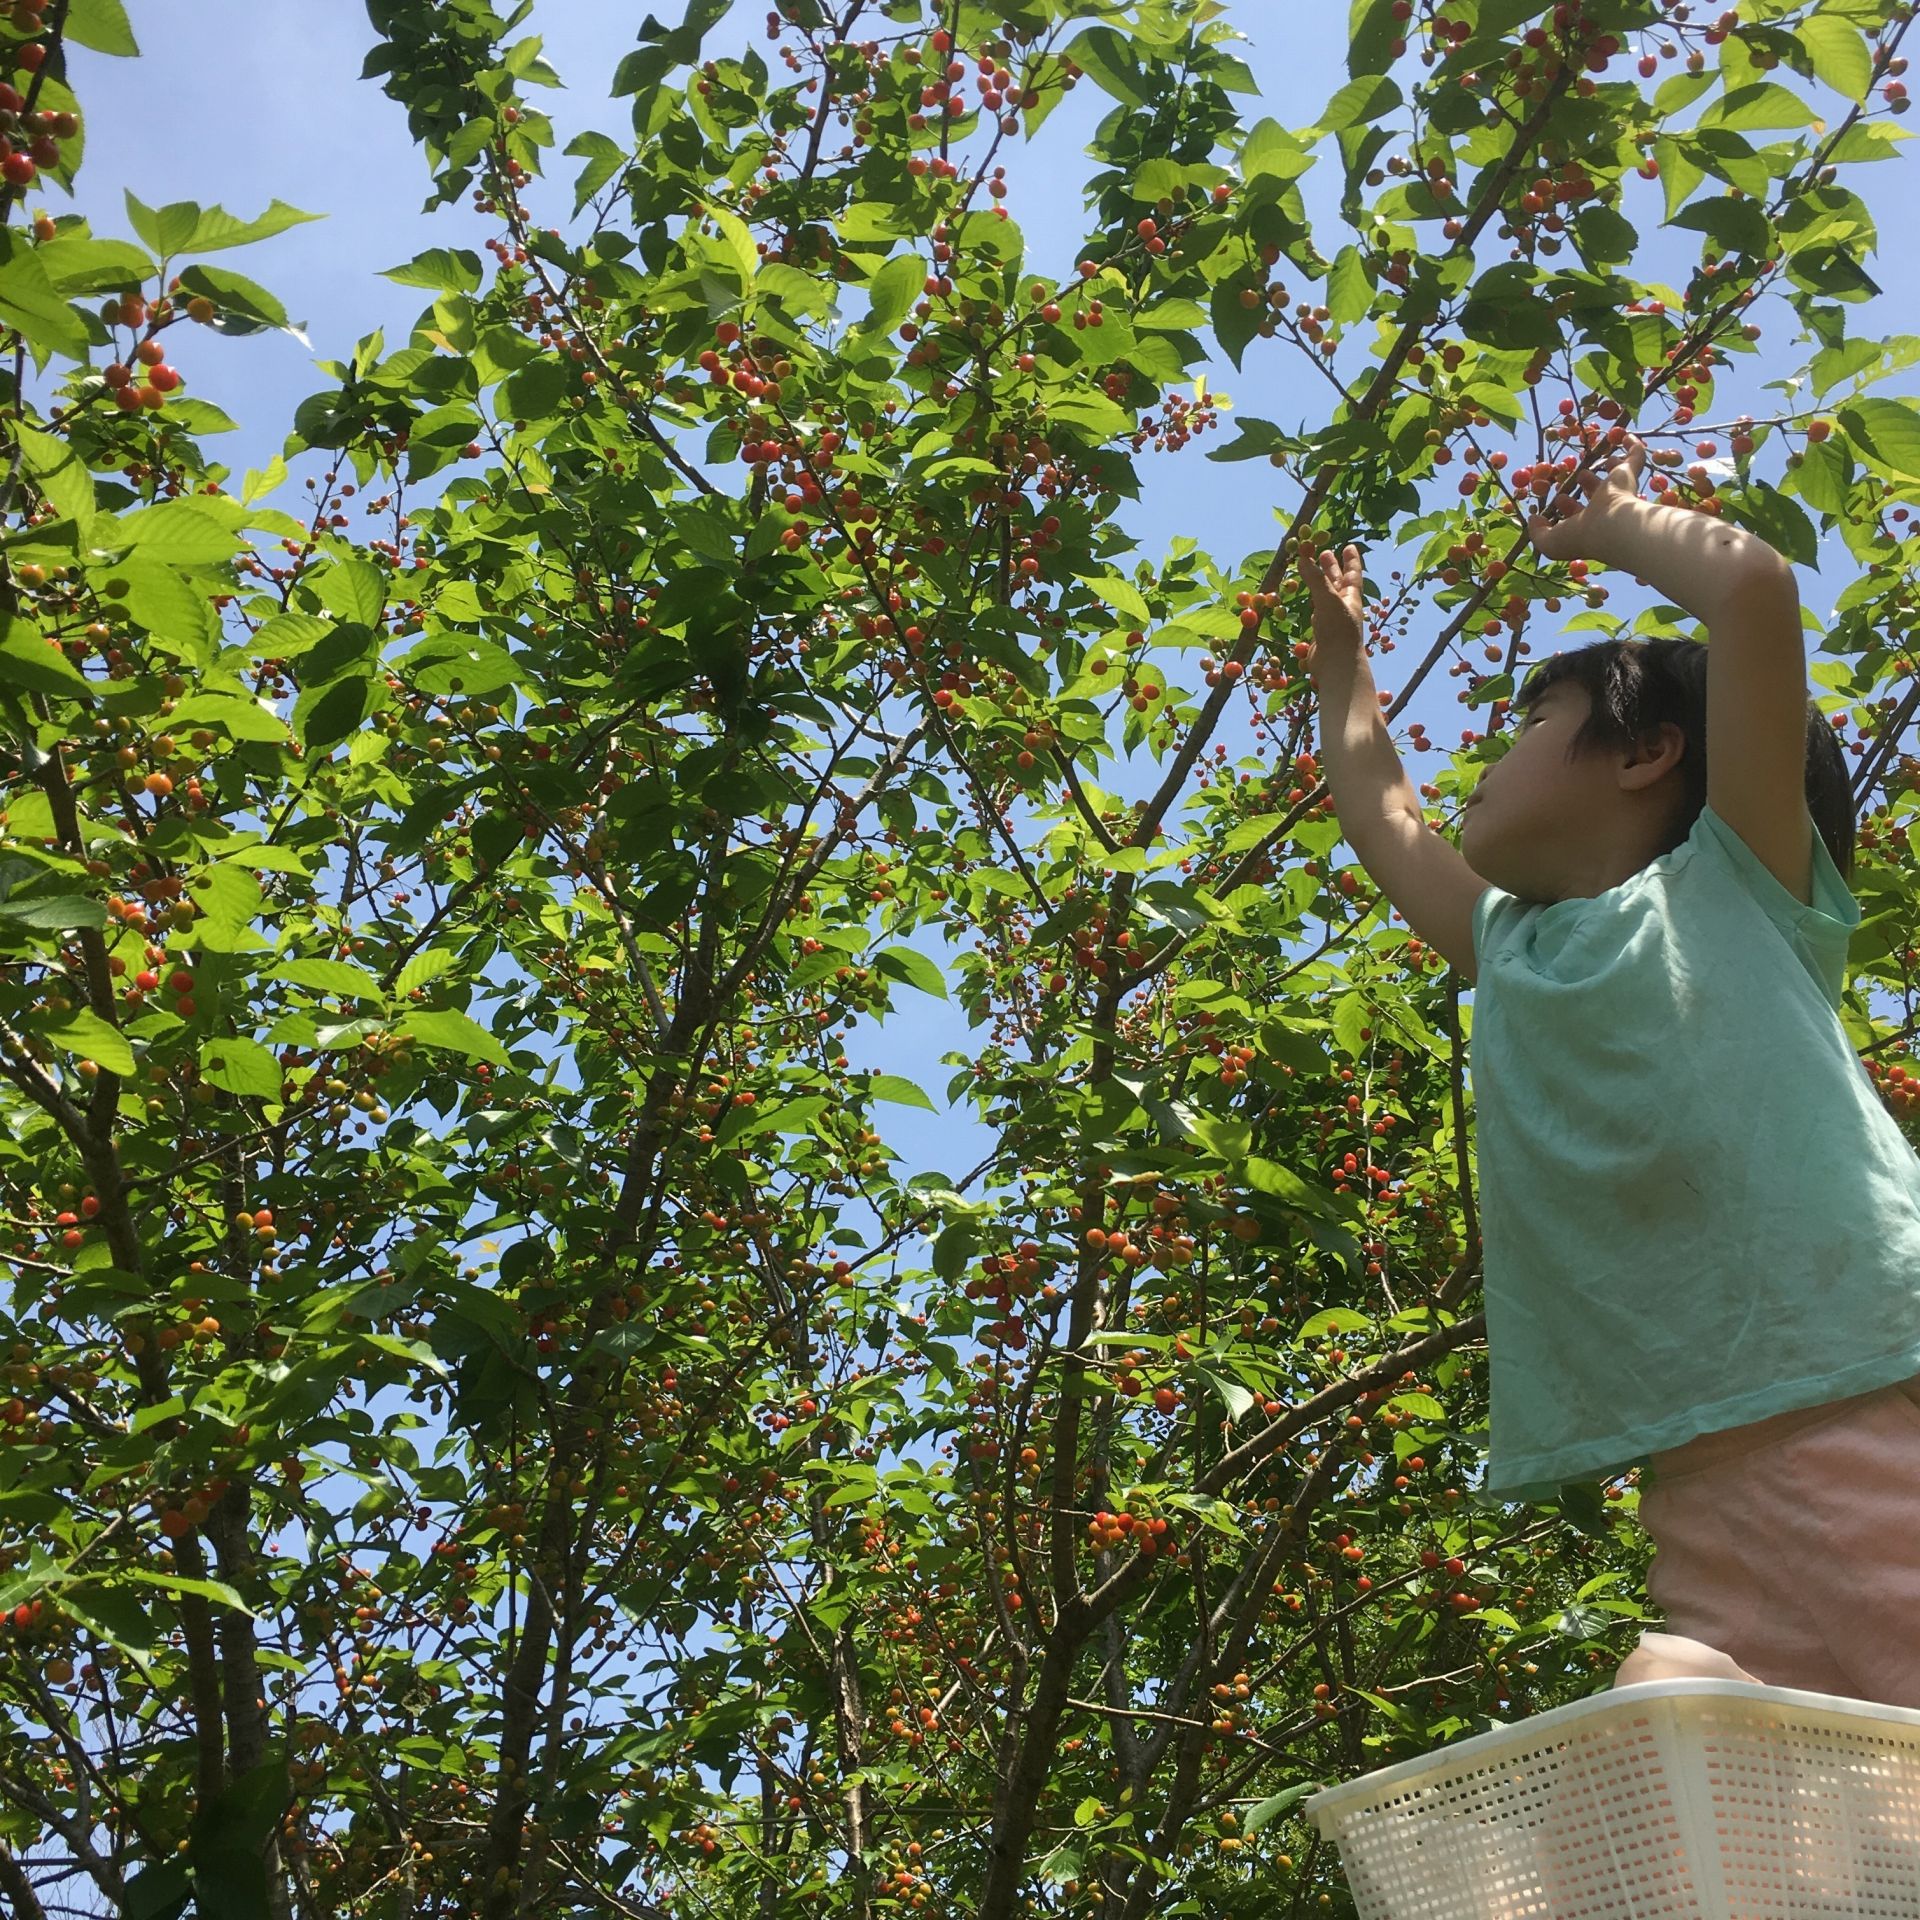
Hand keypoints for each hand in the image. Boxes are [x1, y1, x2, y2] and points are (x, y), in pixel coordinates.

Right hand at [1303, 539, 1366, 674]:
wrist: (1336, 664)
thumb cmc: (1338, 629)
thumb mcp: (1328, 599)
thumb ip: (1315, 579)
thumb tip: (1303, 557)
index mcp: (1351, 597)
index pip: (1353, 573)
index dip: (1351, 559)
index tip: (1349, 546)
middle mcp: (1344, 606)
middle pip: (1338, 582)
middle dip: (1332, 568)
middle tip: (1325, 553)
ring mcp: (1333, 619)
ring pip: (1327, 596)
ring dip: (1321, 583)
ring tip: (1313, 572)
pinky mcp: (1323, 632)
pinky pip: (1318, 612)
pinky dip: (1314, 602)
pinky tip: (1311, 600)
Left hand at [1526, 433, 1651, 563]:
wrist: (1611, 526)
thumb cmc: (1579, 536)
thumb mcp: (1549, 540)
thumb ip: (1537, 532)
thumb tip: (1534, 517)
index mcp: (1588, 525)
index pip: (1579, 514)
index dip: (1568, 507)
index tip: (1559, 498)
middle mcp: (1606, 508)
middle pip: (1597, 493)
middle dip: (1588, 484)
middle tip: (1581, 476)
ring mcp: (1619, 491)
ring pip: (1616, 475)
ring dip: (1612, 467)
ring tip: (1608, 458)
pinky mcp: (1629, 474)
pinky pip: (1635, 455)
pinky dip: (1633, 446)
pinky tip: (1626, 436)